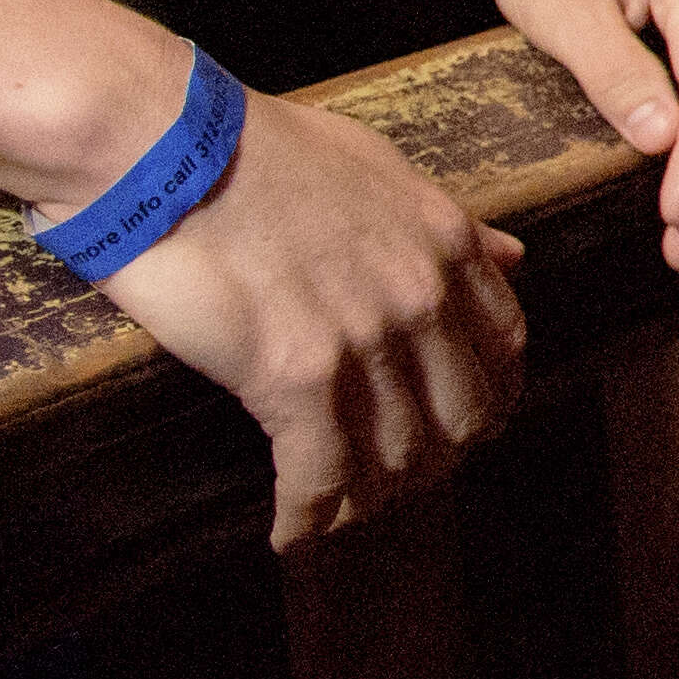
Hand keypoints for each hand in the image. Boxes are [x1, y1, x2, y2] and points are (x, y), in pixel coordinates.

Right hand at [84, 69, 532, 550]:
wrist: (165, 145)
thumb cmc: (252, 146)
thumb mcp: (376, 167)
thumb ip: (447, 220)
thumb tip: (513, 253)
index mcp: (446, 242)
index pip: (504, 347)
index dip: (488, 398)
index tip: (465, 426)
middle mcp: (421, 295)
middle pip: (460, 415)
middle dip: (433, 461)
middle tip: (394, 484)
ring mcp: (363, 338)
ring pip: (396, 455)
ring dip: (370, 499)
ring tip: (339, 515)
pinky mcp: (292, 375)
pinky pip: (319, 474)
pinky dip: (308, 516)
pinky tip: (291, 533)